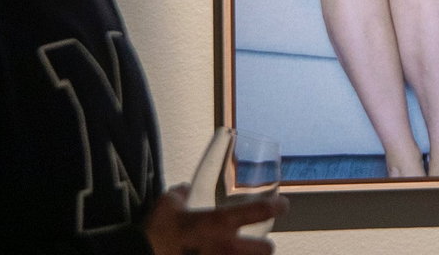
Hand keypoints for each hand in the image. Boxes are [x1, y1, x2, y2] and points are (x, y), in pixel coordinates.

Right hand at [145, 184, 288, 254]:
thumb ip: (179, 196)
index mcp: (218, 223)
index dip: (275, 207)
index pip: (257, 211)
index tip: (283, 205)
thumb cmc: (156, 233)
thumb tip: (182, 189)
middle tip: (261, 244)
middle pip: (266, 250)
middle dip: (265, 247)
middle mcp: (225, 247)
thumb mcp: (166, 206)